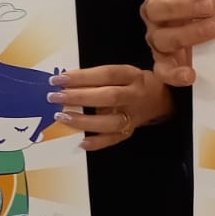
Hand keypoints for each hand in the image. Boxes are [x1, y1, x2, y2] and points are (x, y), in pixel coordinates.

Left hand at [50, 64, 171, 151]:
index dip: (82, 76)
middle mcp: (134, 95)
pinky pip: (113, 139)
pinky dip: (97, 142)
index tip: (58, 79)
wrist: (159, 99)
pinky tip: (81, 142)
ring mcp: (134, 115)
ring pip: (111, 121)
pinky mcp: (130, 131)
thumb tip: (64, 83)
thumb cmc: (131, 83)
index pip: (106, 74)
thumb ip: (97, 78)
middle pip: (109, 96)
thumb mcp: (121, 73)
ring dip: (84, 120)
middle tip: (55, 97)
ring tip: (62, 117)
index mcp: (131, 75)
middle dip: (79, 96)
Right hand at [140, 0, 214, 85]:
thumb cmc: (207, 1)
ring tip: (214, 28)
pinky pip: (161, 69)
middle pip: (158, 8)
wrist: (202, 32)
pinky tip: (190, 74)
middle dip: (185, 7)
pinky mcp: (162, 61)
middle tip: (212, 6)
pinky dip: (174, 73)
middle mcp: (154, 11)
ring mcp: (156, 37)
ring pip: (161, 37)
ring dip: (187, 34)